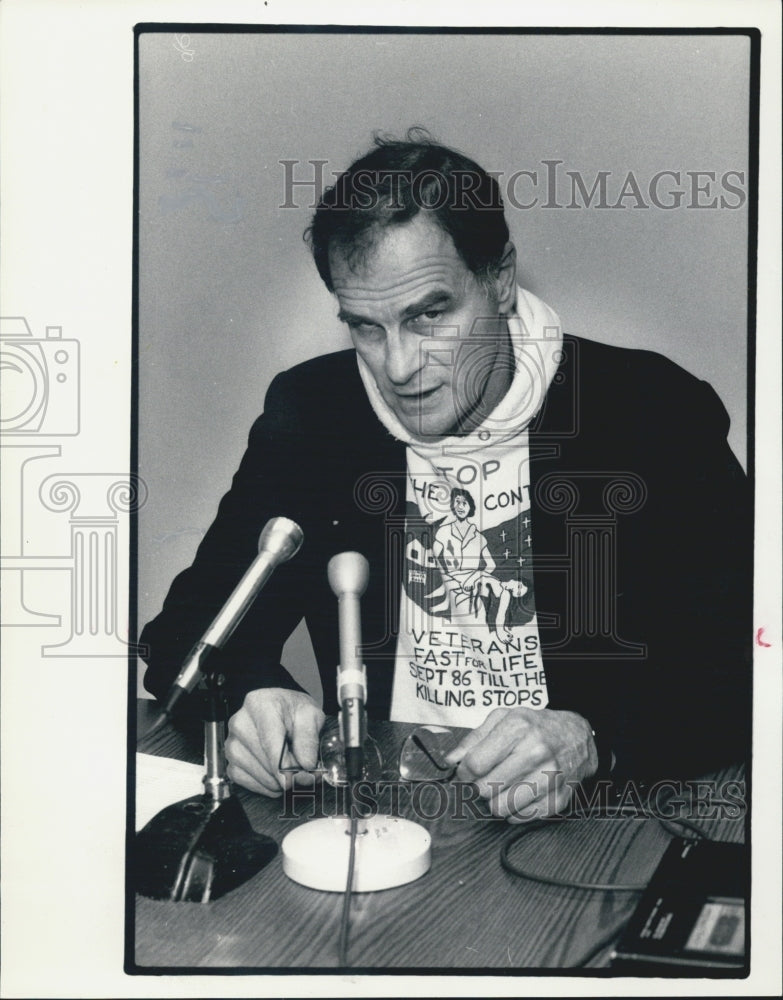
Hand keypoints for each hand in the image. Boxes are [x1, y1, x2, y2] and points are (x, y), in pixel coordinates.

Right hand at [225, 688, 324, 796]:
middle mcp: (240, 723)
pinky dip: (266, 786)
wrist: (281, 713)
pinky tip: (276, 777)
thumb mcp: (311, 715)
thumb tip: (306, 764)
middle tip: (303, 770)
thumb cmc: (294, 712)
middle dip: (287, 772)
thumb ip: (309, 738)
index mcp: (260, 705)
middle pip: (265, 761)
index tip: (299, 778)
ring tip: (290, 769)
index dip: (286, 765)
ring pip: (257, 775)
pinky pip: (248, 783)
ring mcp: (232, 744)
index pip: (270, 742)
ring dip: (277, 781)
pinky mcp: (230, 762)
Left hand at [444, 707, 598, 822]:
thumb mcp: (504, 718)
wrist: (577, 737)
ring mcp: (550, 777)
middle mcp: (536, 751)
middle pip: (486, 788)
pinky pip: (521, 817)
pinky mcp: (559, 798)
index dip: (464, 771)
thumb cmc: (536, 726)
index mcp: (518, 728)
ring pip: (501, 808)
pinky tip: (519, 794)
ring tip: (502, 787)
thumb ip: (474, 738)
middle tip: (486, 778)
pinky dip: (515, 810)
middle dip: (479, 786)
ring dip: (495, 801)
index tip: (466, 771)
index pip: (475, 763)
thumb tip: (451, 761)